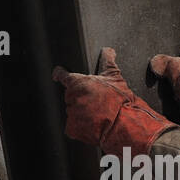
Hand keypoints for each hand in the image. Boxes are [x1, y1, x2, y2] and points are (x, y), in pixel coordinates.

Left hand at [54, 48, 171, 152]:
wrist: (123, 123)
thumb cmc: (119, 100)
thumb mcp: (115, 76)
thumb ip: (108, 61)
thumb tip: (108, 50)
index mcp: (78, 82)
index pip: (62, 75)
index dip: (59, 74)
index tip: (56, 74)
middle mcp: (72, 97)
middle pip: (71, 96)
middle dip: (82, 98)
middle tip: (96, 103)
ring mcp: (71, 113)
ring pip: (73, 112)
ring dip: (82, 113)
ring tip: (98, 115)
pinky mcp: (72, 128)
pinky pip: (74, 127)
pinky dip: (82, 127)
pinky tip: (93, 125)